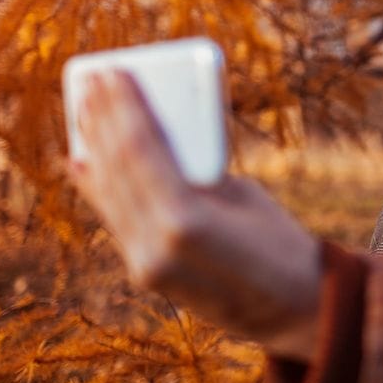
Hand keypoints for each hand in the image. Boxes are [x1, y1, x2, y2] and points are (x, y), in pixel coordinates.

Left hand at [69, 71, 319, 360]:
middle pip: (117, 170)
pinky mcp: (145, 275)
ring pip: (108, 194)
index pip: (141, 151)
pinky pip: (114, 219)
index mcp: (186, 221)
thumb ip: (195, 174)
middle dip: (103, 121)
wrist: (297, 311)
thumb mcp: (243, 196)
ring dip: (96, 149)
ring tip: (87, 111)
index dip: (124, 107)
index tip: (112, 72)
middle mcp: (154, 247)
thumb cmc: (283, 245)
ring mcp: (144, 266)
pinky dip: (98, 187)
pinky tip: (85, 162)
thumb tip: (159, 146)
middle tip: (94, 81)